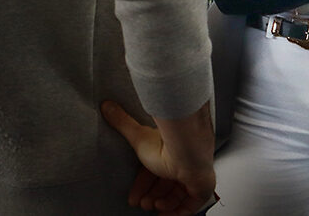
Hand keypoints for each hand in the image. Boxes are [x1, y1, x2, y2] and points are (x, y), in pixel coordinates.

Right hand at [101, 101, 215, 214]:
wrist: (187, 151)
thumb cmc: (165, 145)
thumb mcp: (137, 136)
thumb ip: (122, 122)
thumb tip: (106, 104)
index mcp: (168, 154)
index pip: (153, 174)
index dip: (142, 187)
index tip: (133, 197)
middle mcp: (182, 165)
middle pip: (164, 187)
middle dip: (150, 197)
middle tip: (142, 203)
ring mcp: (193, 177)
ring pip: (176, 197)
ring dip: (161, 204)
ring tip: (153, 205)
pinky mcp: (201, 189)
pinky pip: (190, 206)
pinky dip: (177, 212)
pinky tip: (165, 213)